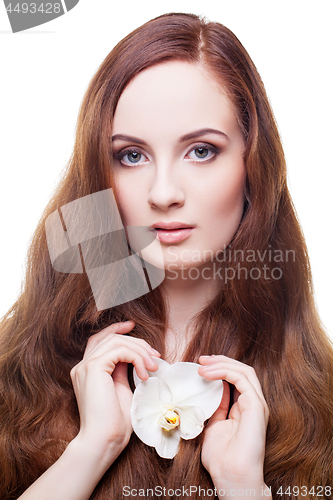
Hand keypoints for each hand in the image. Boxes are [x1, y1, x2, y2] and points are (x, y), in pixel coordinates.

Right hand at [70, 321, 159, 466]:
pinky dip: (136, 357)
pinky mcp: (92, 368)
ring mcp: (85, 366)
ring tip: (153, 366)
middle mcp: (82, 366)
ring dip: (140, 350)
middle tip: (155, 355)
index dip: (116, 329)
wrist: (104, 440)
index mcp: (87, 371)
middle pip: (111, 338)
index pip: (100, 340)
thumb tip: (133, 356)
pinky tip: (145, 373)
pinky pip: (119, 350)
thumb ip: (122, 370)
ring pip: (116, 341)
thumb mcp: (121, 388)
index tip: (133, 326)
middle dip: (137, 342)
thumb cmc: (114, 422)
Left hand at [198, 355, 269, 492]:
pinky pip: (242, 379)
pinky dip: (224, 371)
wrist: (231, 477)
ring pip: (244, 371)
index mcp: (245, 407)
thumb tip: (210, 390)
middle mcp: (253, 403)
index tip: (200, 365)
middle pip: (241, 370)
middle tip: (201, 359)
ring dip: (221, 363)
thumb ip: (215, 407)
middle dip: (220, 361)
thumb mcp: (213, 426)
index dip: (219, 367)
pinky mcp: (256, 407)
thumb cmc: (221, 459)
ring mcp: (257, 404)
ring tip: (202, 365)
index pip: (236, 378)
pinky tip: (208, 374)